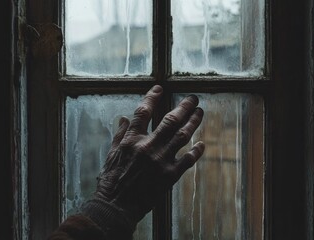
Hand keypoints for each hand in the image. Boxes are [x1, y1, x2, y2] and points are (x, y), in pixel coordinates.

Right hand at [94, 85, 204, 223]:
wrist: (116, 206)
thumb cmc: (111, 180)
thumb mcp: (111, 154)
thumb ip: (120, 135)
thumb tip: (124, 118)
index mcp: (132, 139)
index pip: (144, 112)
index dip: (152, 97)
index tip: (160, 88)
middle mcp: (148, 146)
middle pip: (170, 120)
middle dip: (184, 107)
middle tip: (193, 98)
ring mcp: (161, 160)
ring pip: (182, 135)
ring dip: (194, 122)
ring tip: (200, 112)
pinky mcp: (170, 175)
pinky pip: (188, 160)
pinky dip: (196, 151)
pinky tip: (202, 144)